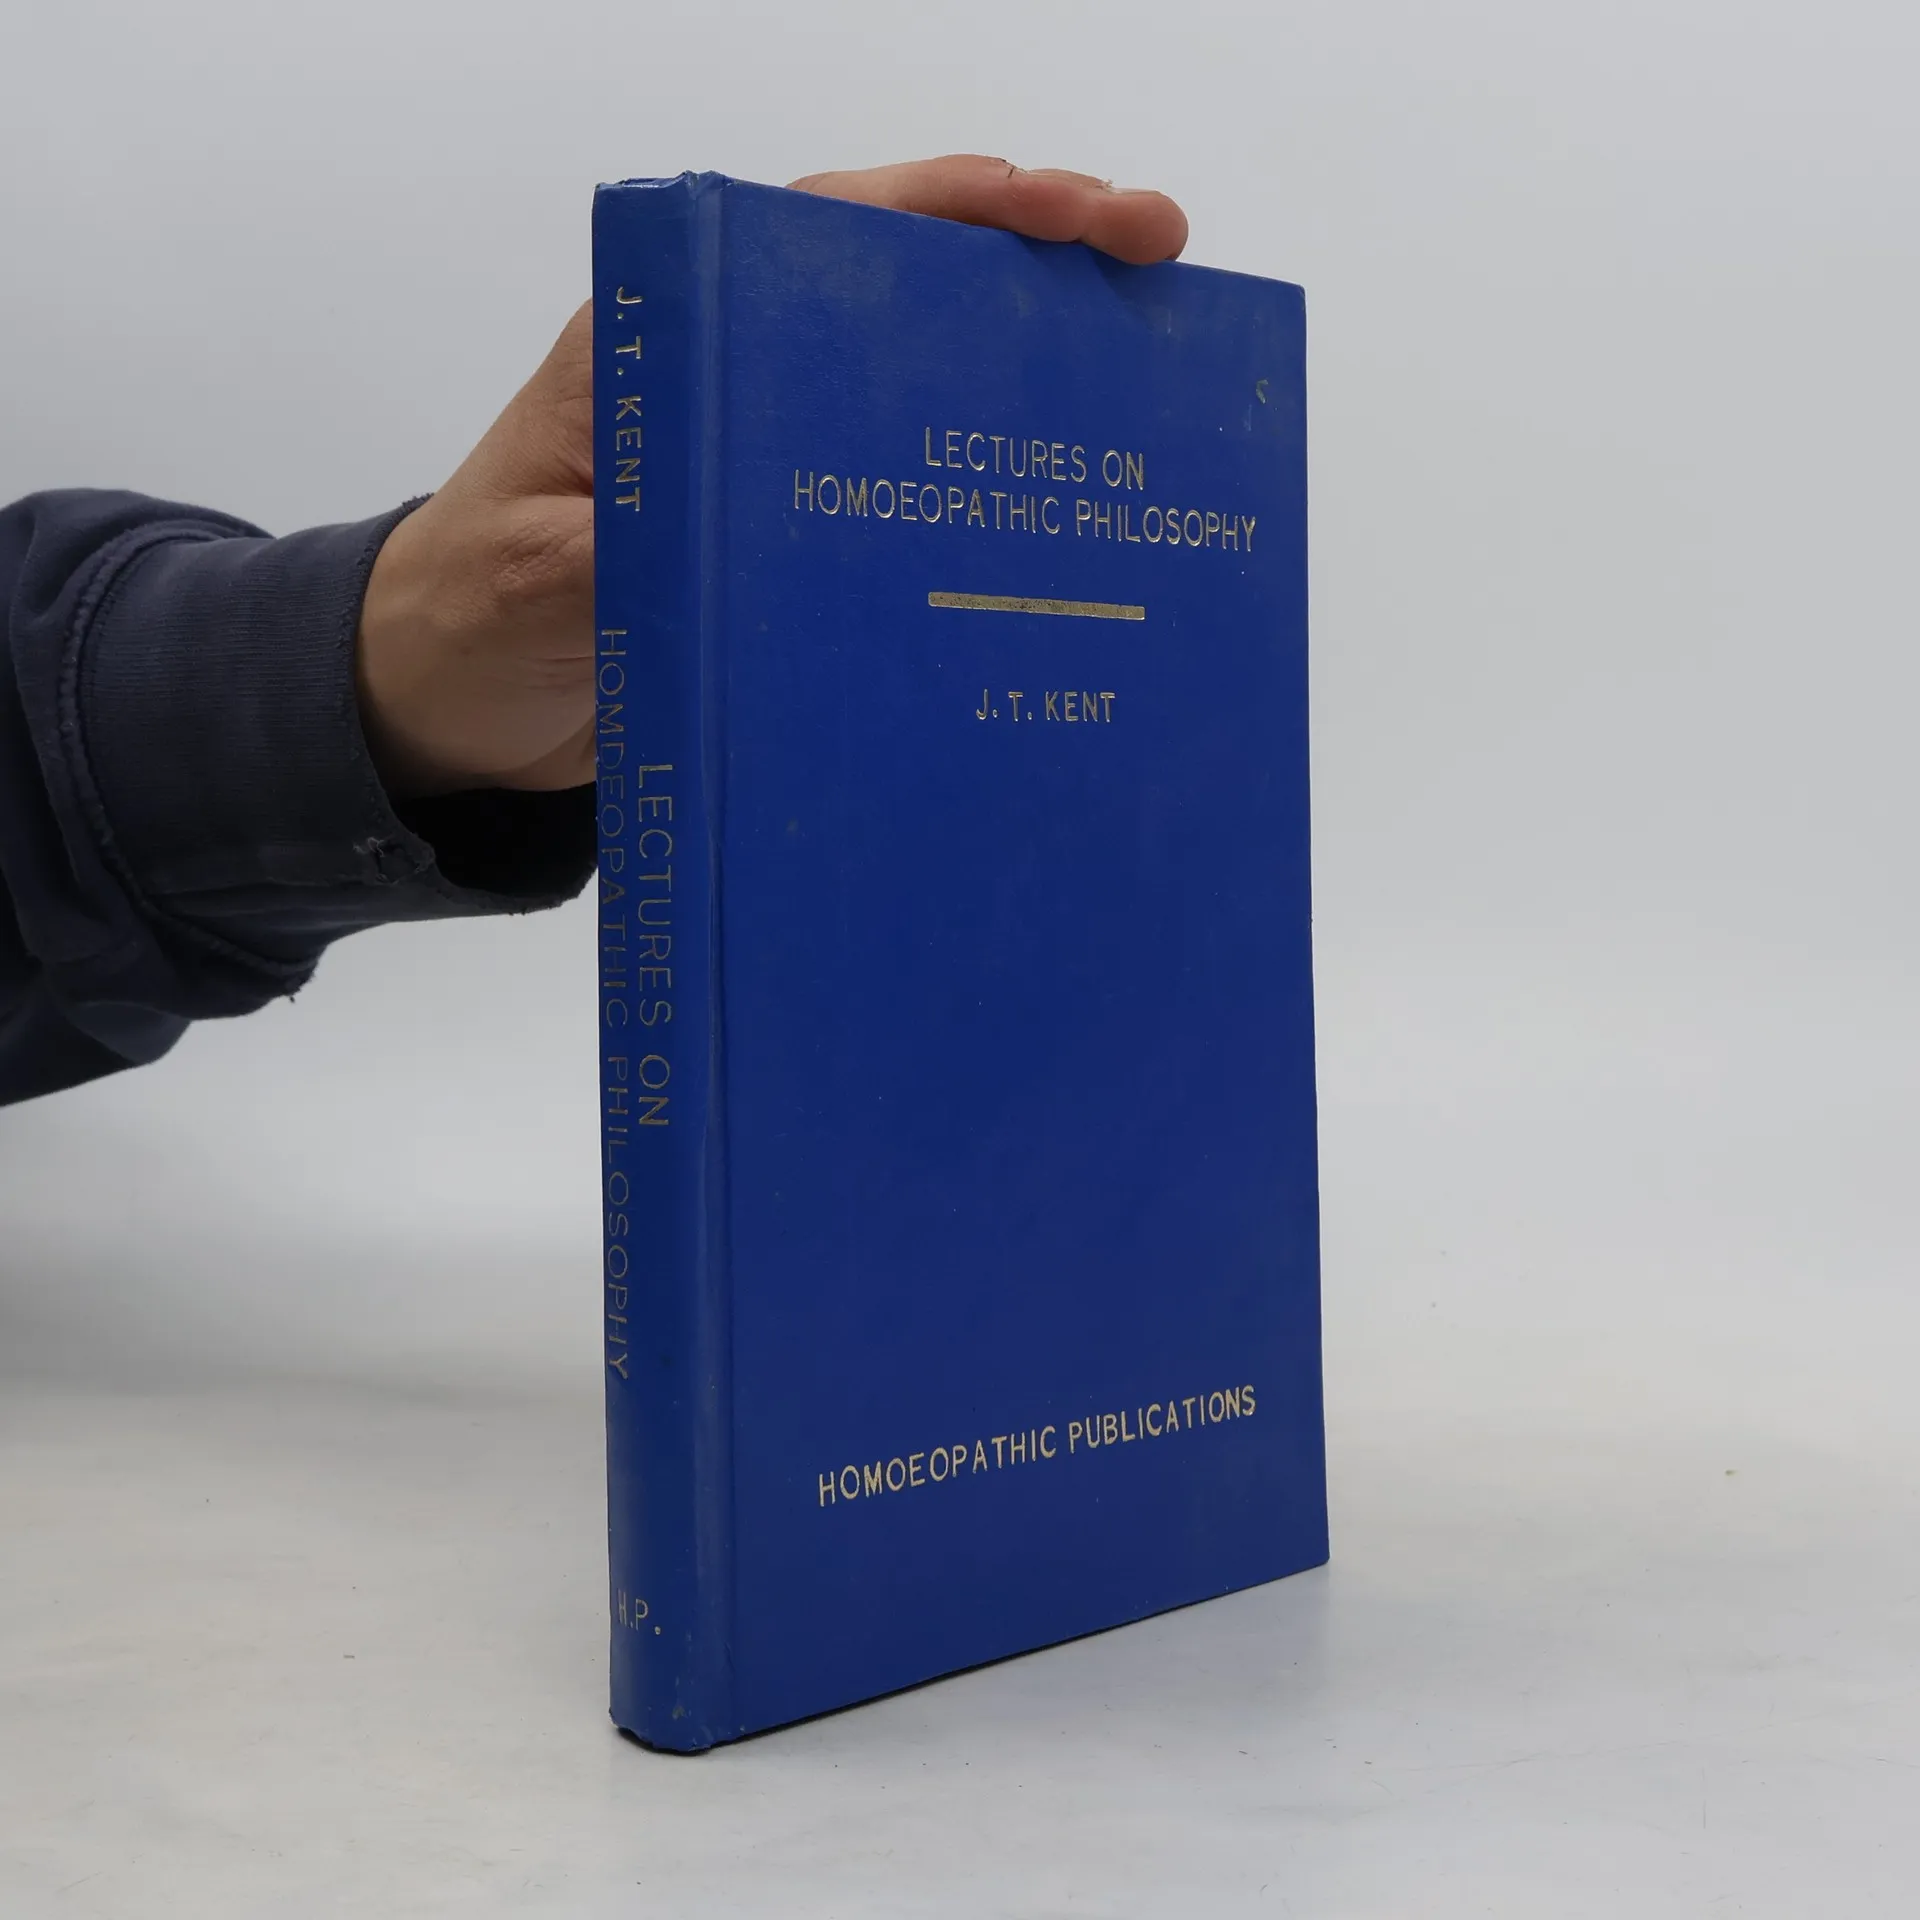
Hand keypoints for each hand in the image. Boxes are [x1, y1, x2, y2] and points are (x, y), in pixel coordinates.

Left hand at [356, 158, 1188, 797]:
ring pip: (923, 381)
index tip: (1063, 208)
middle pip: (905, 287)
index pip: (825, 233)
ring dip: (1033, 369)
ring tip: (1154, 370)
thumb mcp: (535, 584)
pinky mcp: (795, 540)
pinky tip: (1068, 511)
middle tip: (1156, 257)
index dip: (952, 206)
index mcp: (669, 343)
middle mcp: (737, 378)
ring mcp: (774, 459)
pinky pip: (909, 490)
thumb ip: (617, 556)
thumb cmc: (469, 618)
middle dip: (1035, 260)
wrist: (453, 703)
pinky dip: (989, 484)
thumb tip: (726, 551)